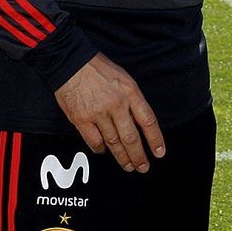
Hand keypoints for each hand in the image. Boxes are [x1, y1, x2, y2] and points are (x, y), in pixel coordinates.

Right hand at [54, 52, 165, 172]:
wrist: (71, 63)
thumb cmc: (99, 69)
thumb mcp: (124, 78)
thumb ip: (132, 99)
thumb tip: (139, 121)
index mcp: (130, 92)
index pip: (148, 121)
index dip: (155, 140)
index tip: (159, 153)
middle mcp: (117, 104)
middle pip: (131, 137)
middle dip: (139, 156)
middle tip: (143, 168)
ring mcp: (98, 113)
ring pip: (114, 143)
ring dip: (122, 157)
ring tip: (128, 166)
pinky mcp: (81, 119)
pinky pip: (94, 141)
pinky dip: (101, 149)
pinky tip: (104, 152)